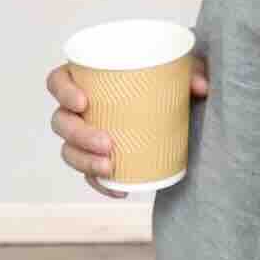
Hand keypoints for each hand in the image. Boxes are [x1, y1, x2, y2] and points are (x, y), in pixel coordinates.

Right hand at [45, 56, 206, 199]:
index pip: (58, 81)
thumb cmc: (166, 82)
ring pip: (69, 151)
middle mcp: (79, 109)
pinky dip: (102, 184)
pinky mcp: (99, 158)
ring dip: (84, 162)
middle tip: (107, 143)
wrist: (178, 112)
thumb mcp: (180, 71)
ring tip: (109, 167)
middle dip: (78, 135)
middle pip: (61, 122)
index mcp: (86, 79)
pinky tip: (120, 189)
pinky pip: (90, 175)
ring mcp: (86, 136)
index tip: (83, 103)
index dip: (63, 92)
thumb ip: (192, 70)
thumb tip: (201, 86)